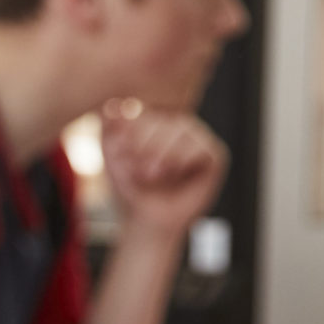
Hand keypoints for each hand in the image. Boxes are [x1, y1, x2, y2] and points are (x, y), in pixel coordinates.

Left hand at [99, 100, 226, 238]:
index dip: (130, 131)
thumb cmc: (130, 186)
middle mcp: (177, 123)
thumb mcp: (113, 156)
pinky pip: (201, 146)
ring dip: (162, 154)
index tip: (118, 154)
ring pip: (182, 129)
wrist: (145, 217)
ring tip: (150, 174)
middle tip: (137, 170)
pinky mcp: (214, 154)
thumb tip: (111, 105)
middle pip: (163, 118)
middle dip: (145, 145)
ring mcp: (198, 136)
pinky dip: (182, 160)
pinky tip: (172, 174)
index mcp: (154, 117)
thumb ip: (110, 128)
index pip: (144, 110)